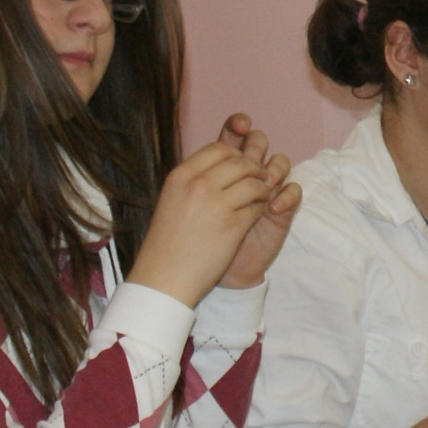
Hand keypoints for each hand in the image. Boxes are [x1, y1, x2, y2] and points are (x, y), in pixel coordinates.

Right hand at [132, 133, 273, 305]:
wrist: (164, 278)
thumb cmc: (167, 242)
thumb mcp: (172, 199)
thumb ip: (193, 180)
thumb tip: (221, 165)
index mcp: (181, 176)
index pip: (219, 149)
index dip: (236, 154)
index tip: (241, 164)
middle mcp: (199, 185)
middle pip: (240, 162)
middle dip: (254, 169)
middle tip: (259, 178)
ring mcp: (217, 204)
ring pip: (254, 182)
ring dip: (262, 188)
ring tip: (262, 195)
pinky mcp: (232, 226)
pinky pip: (257, 206)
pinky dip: (261, 208)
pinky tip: (256, 214)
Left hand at [208, 115, 301, 288]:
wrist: (212, 271)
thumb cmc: (198, 237)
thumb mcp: (194, 203)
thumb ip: (200, 177)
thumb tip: (204, 157)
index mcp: (222, 166)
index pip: (235, 134)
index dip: (239, 124)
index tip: (239, 126)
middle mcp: (246, 173)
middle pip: (259, 142)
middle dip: (256, 144)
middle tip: (250, 158)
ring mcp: (265, 189)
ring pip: (280, 162)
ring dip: (274, 168)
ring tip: (263, 187)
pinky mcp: (281, 210)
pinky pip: (294, 191)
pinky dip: (286, 195)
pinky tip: (272, 207)